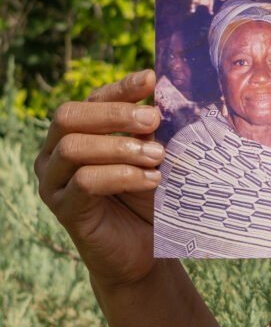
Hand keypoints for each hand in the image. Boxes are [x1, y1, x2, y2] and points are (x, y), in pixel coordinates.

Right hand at [35, 70, 164, 288]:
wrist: (146, 247)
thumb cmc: (148, 195)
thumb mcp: (152, 153)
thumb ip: (149, 129)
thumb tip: (161, 97)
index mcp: (76, 133)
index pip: (90, 99)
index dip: (119, 88)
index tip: (151, 79)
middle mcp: (54, 153)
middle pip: (69, 116)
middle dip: (115, 113)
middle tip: (154, 119)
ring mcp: (54, 182)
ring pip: (74, 148)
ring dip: (121, 148)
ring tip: (158, 157)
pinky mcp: (63, 210)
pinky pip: (85, 182)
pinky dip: (122, 175)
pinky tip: (151, 180)